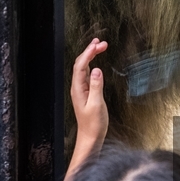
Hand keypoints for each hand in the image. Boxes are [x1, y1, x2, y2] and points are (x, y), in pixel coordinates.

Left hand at [71, 39, 108, 158]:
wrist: (90, 137)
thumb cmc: (93, 125)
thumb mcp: (96, 105)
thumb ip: (96, 86)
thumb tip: (96, 70)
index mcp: (78, 89)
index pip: (81, 66)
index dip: (88, 54)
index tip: (97, 45)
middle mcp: (78, 87)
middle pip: (81, 64)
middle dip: (90, 51)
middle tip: (102, 43)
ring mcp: (81, 90)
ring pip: (84, 68)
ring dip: (91, 56)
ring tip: (99, 46)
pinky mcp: (86, 93)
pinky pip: (87, 74)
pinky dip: (92, 64)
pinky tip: (96, 61)